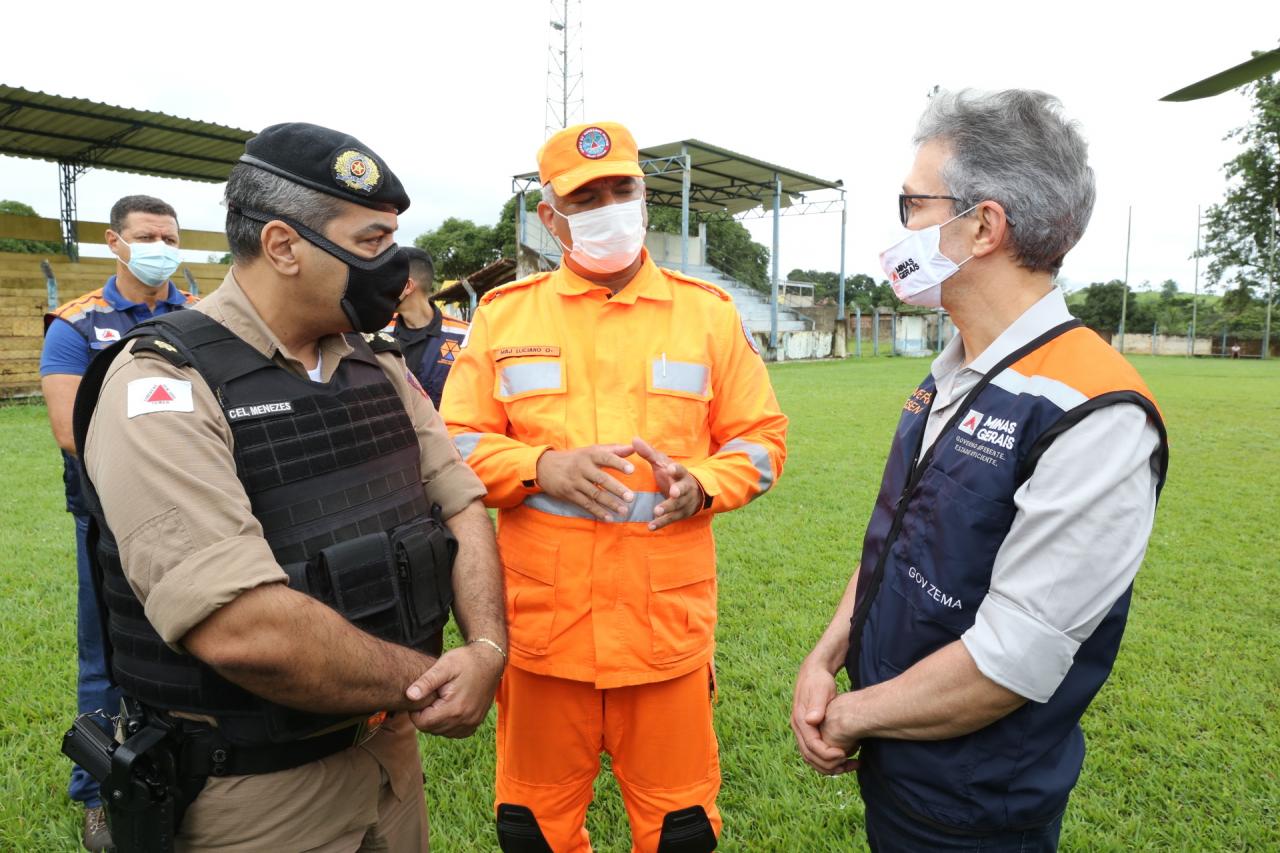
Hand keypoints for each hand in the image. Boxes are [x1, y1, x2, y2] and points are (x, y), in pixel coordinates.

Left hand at [404, 643, 503, 737]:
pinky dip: (448, 724)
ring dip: (436, 720)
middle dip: (426, 715)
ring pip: (442, 732)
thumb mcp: (444, 666)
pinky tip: (449, 707)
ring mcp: (472, 723)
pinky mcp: (476, 722)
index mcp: (454, 708)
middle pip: (431, 729)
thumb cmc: (465, 661)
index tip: (422, 696)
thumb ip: (426, 682)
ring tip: (441, 700)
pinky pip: (454, 732)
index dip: (416, 711)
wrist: (490, 661)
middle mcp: (465, 720)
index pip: (422, 723)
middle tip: (432, 696)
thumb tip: (409, 696)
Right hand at [535, 444, 635, 520]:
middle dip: (617, 489)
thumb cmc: (575, 458)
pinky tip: (609, 518)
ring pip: (595, 494)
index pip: (606, 458)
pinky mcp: (569, 494)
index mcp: (590, 455)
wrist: (545, 466)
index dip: (619, 463)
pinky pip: (585, 504)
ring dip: (610, 503)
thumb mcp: (591, 450)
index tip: (632, 470)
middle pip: (602, 478)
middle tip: (631, 497)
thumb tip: (633, 447)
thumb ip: (613, 449)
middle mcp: (582, 467)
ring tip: (624, 510)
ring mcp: (575, 482)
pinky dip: (597, 511)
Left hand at [631, 437, 704, 530]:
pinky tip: (650, 526)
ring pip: (676, 506)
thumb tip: (633, 439)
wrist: (693, 493)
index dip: (676, 470)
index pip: (680, 470)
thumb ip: (648, 453)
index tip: (671, 468)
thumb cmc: (672, 475)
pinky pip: (670, 519)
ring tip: (656, 511)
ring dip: (667, 509)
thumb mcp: (662, 463)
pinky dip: (661, 523)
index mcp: (681, 474)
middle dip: (678, 491)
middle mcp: (684, 489)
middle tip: (673, 493)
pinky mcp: (679, 514)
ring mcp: (683, 503)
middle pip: (682, 490)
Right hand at [791, 659, 855, 774]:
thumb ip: (817, 706)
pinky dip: (828, 760)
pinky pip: (815, 753)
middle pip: (810, 757)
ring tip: (849, 766)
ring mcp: (802, 731)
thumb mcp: (821, 690)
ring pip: (812, 758)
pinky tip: (845, 758)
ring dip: (829, 766)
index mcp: (800, 720)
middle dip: (829, 765)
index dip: (827, 754)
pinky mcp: (809, 732)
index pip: (811, 746)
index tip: (844, 755)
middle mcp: (798, 728)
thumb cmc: (819, 681)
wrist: (814, 673)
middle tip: (849, 764)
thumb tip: (811, 720)